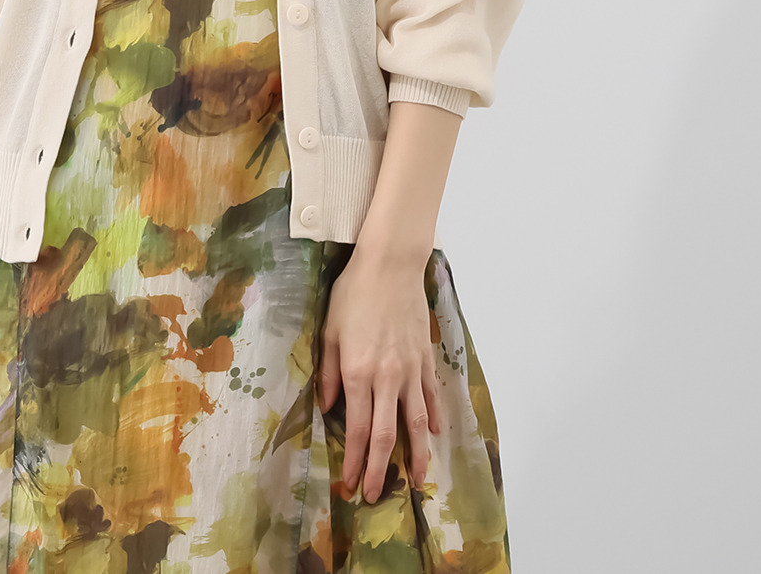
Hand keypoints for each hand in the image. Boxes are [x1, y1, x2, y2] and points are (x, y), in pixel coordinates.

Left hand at [316, 246, 442, 501]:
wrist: (390, 265)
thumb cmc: (354, 293)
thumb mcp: (330, 331)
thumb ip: (328, 372)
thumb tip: (326, 407)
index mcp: (358, 373)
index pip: (359, 429)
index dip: (355, 460)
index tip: (350, 484)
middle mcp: (386, 378)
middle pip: (387, 435)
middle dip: (381, 469)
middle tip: (376, 495)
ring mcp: (410, 370)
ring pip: (415, 422)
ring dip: (416, 455)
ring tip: (417, 480)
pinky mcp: (425, 358)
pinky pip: (430, 395)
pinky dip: (433, 416)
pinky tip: (434, 434)